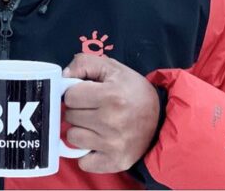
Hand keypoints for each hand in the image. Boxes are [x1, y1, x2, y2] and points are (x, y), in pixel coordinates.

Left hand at [62, 53, 159, 173]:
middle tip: (92, 107)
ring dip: (79, 129)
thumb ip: (84, 63)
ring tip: (93, 123)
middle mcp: (111, 121)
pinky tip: (97, 141)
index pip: (70, 96)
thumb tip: (64, 76)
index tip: (86, 93)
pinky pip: (83, 162)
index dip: (75, 92)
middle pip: (70, 116)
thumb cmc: (132, 90)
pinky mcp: (116, 162)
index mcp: (110, 96)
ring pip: (73, 137)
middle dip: (77, 109)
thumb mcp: (112, 67)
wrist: (160, 117)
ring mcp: (113, 145)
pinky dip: (86, 153)